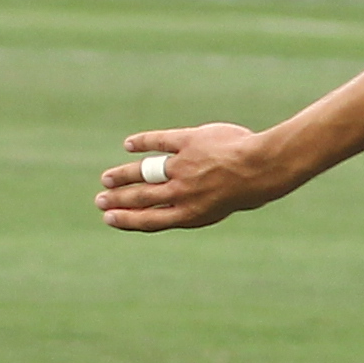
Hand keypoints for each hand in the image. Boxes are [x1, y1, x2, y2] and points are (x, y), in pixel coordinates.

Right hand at [100, 124, 270, 228]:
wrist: (263, 167)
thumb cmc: (251, 189)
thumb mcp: (222, 205)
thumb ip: (198, 204)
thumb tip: (182, 202)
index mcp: (191, 213)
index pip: (150, 220)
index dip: (127, 221)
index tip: (110, 219)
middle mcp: (182, 193)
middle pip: (142, 198)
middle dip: (118, 201)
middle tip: (100, 200)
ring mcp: (183, 168)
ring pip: (145, 173)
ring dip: (123, 176)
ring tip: (106, 180)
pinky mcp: (188, 143)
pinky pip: (160, 142)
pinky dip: (142, 142)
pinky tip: (129, 145)